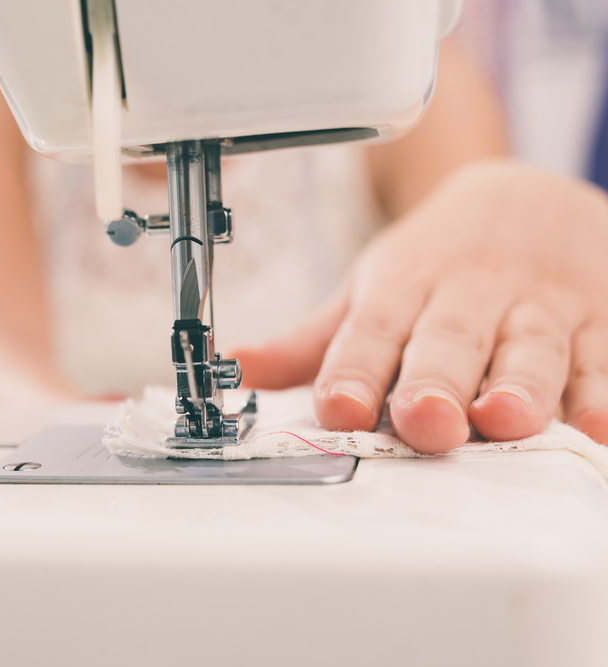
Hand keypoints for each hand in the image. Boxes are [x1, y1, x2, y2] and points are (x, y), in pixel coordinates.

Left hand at [232, 160, 607, 451]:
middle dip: (436, 381)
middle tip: (425, 421)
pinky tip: (599, 423)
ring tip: (504, 418)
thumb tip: (236, 368)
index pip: (372, 331)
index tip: (339, 407)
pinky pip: (604, 356)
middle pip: (450, 340)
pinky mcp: (600, 317)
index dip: (355, 370)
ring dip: (520, 385)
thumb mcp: (371, 288)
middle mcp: (469, 295)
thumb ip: (313, 341)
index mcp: (403, 287)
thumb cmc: (436, 260)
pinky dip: (603, 388)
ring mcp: (539, 305)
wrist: (527, 195)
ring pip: (531, 347)